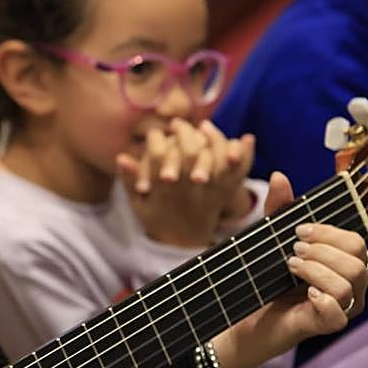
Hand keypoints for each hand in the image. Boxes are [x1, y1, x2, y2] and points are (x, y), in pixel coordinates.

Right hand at [116, 120, 252, 247]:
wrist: (183, 243)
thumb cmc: (157, 218)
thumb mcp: (138, 204)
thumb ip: (130, 181)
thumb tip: (121, 157)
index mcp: (163, 192)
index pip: (158, 157)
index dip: (157, 140)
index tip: (156, 133)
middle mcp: (187, 191)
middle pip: (189, 155)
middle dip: (184, 134)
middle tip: (177, 124)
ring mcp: (208, 194)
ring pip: (216, 162)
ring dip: (214, 140)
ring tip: (205, 127)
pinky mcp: (224, 196)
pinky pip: (238, 175)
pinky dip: (245, 157)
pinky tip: (245, 138)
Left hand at [210, 171, 367, 367]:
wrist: (241, 317)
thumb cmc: (262, 278)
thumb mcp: (270, 239)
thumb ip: (277, 210)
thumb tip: (279, 176)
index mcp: (342, 262)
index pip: (357, 241)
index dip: (329, 232)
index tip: (298, 230)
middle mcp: (350, 285)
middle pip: (359, 260)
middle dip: (323, 250)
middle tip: (293, 251)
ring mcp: (342, 308)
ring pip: (350, 283)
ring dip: (317, 270)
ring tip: (290, 267)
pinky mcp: (326, 327)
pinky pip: (339, 313)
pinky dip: (321, 298)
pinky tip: (304, 293)